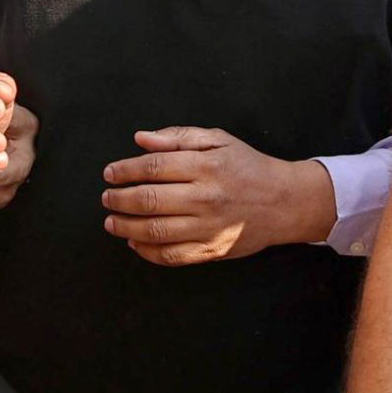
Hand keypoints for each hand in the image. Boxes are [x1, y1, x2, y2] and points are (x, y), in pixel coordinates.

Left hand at [101, 127, 332, 265]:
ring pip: (155, 230)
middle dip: (119, 199)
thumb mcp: (219, 140)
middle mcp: (206, 197)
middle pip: (149, 200)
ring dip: (125, 226)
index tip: (110, 174)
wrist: (285, 202)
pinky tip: (135, 241)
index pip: (153, 167)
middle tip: (106, 198)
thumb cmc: (248, 167)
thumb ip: (179, 137)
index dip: (125, 170)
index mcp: (206, 166)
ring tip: (111, 221)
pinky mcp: (212, 250)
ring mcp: (209, 227)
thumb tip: (141, 139)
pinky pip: (171, 255)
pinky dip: (147, 251)